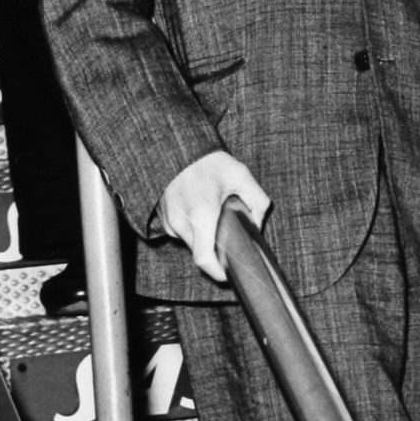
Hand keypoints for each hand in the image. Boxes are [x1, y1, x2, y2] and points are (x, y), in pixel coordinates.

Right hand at [157, 151, 271, 286]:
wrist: (178, 147)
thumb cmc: (210, 161)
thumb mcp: (242, 175)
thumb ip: (257, 202)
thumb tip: (257, 226)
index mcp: (202, 214)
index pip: (204, 259)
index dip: (216, 273)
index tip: (228, 274)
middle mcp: (181, 221)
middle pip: (200, 251)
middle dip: (215, 248)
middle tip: (227, 232)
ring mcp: (169, 220)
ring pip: (190, 242)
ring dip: (203, 235)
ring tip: (212, 212)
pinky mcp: (162, 217)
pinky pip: (179, 231)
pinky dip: (191, 227)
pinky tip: (198, 208)